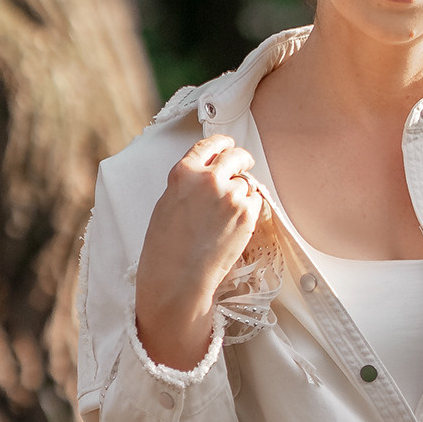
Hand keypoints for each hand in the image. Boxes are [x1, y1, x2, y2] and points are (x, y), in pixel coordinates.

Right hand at [134, 134, 263, 372]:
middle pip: (235, 156)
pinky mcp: (247, 215)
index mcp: (184, 172)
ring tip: (228, 214)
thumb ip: (189, 183)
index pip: (209, 144)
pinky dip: (250, 208)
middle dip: (241, 160)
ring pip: (246, 183)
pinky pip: (256, 201)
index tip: (228, 145)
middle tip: (244, 165)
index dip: (222, 143)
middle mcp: (209, 179)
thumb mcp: (168, 203)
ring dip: (242, 191)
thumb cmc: (166, 248)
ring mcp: (231, 196)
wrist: (178, 278)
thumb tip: (207, 176)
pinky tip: (236, 223)